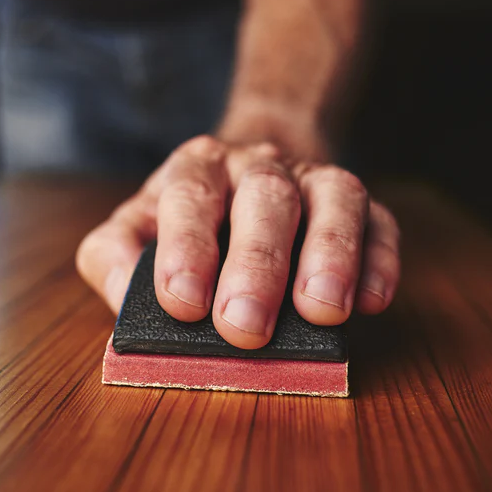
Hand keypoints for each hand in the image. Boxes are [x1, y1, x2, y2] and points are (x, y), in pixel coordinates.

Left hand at [76, 135, 399, 348]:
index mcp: (196, 168)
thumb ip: (113, 256)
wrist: (246, 168)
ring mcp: (313, 179)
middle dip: (256, 264)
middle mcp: (256, 165)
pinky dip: (378, 259)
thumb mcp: (135, 226)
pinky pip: (379, 221)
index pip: (189, 196)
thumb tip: (123, 297)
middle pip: (264, 198)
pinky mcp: (362, 205)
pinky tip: (371, 300)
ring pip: (331, 198)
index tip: (183, 302)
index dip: (186, 248)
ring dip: (329, 254)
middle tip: (245, 326)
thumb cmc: (185, 217)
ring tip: (320, 310)